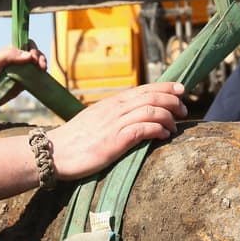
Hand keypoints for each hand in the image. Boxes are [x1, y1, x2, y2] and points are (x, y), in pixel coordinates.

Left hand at [0, 43, 48, 103]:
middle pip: (33, 56)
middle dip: (40, 58)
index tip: (33, 57)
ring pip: (34, 69)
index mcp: (8, 53)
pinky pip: (32, 82)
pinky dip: (39, 80)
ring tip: (42, 71)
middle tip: (41, 65)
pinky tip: (40, 80)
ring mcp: (18, 75)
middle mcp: (15, 63)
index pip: (26, 45)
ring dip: (41, 68)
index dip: (33, 49)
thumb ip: (9, 55)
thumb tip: (29, 55)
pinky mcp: (19, 88)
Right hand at [45, 82, 186, 180]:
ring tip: (175, 126)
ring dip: (168, 117)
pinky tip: (164, 135)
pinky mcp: (115, 140)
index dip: (165, 87)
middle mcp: (115, 108)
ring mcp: (115, 123)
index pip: (144, 89)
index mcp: (112, 102)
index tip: (181, 89)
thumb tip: (131, 116)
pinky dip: (158, 129)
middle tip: (184, 109)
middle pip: (152, 97)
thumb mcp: (96, 120)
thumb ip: (113, 115)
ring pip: (151, 110)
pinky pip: (143, 128)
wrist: (55, 153)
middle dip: (172, 100)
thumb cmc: (75, 140)